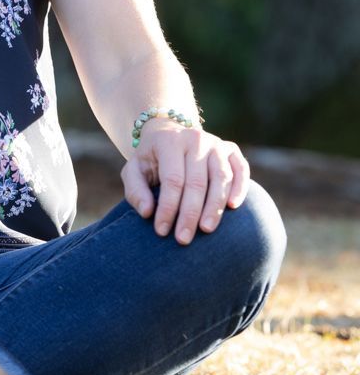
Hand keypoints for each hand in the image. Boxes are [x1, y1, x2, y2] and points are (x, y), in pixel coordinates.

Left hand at [121, 122, 249, 244]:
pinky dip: (240, 187)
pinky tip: (233, 207)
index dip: (167, 207)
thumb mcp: (134, 170)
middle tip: (183, 239)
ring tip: (206, 229)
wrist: (169, 134)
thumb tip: (147, 212)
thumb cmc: (151, 160)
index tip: (161, 230)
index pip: (172, 179)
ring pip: (221, 177)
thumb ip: (135, 191)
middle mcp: (195, 139)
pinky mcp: (231, 150)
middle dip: (190, 214)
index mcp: (169, 141)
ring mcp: (216, 144)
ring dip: (215, 206)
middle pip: (196, 182)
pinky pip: (241, 169)